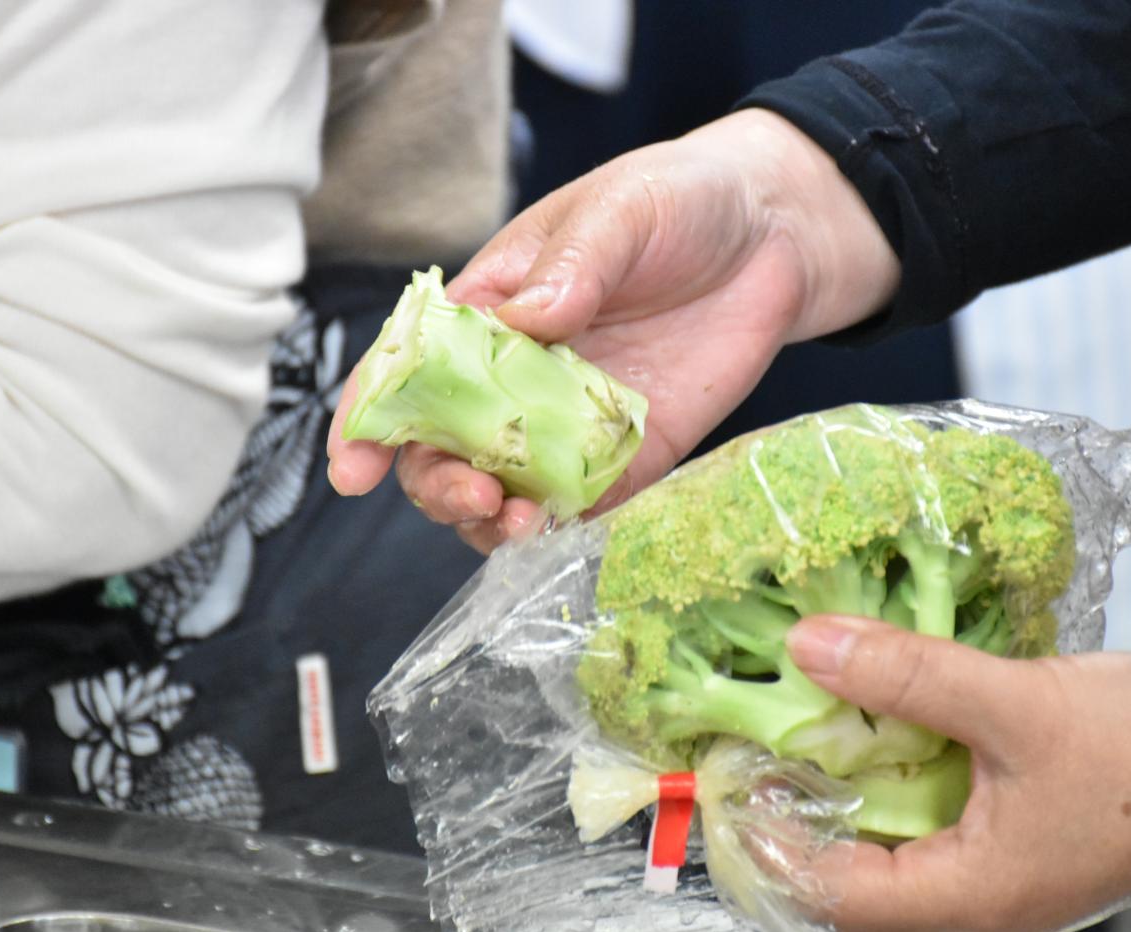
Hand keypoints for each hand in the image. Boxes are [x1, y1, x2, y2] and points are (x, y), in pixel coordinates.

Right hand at [326, 109, 899, 551]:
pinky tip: (562, 533)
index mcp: (488, 308)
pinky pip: (580, 505)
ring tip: (519, 522)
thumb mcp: (619, 211)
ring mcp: (569, 420)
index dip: (368, 420)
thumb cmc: (680, 199)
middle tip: (475, 494)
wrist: (776, 234)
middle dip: (436, 483)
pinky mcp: (629, 454)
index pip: (406, 368)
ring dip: (491, 520)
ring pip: (502, 490)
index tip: (353, 469)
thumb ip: (571, 267)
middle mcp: (515, 374)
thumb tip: (521, 323)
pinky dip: (559, 530)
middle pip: (442, 447)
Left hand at [780, 616, 1130, 931]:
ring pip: (887, 848)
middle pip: (852, 880)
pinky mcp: (1010, 838)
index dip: (771, 840)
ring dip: (839, 793)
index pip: (835, 893)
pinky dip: (887, 775)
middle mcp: (980, 900)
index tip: (729, 780)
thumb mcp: (1017, 704)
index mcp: (976, 897)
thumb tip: (811, 649)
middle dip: (795, 819)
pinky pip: (926, 819)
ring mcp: (996, 872)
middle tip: (747, 754)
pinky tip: (870, 726)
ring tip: (792, 735)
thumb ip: (908, 674)